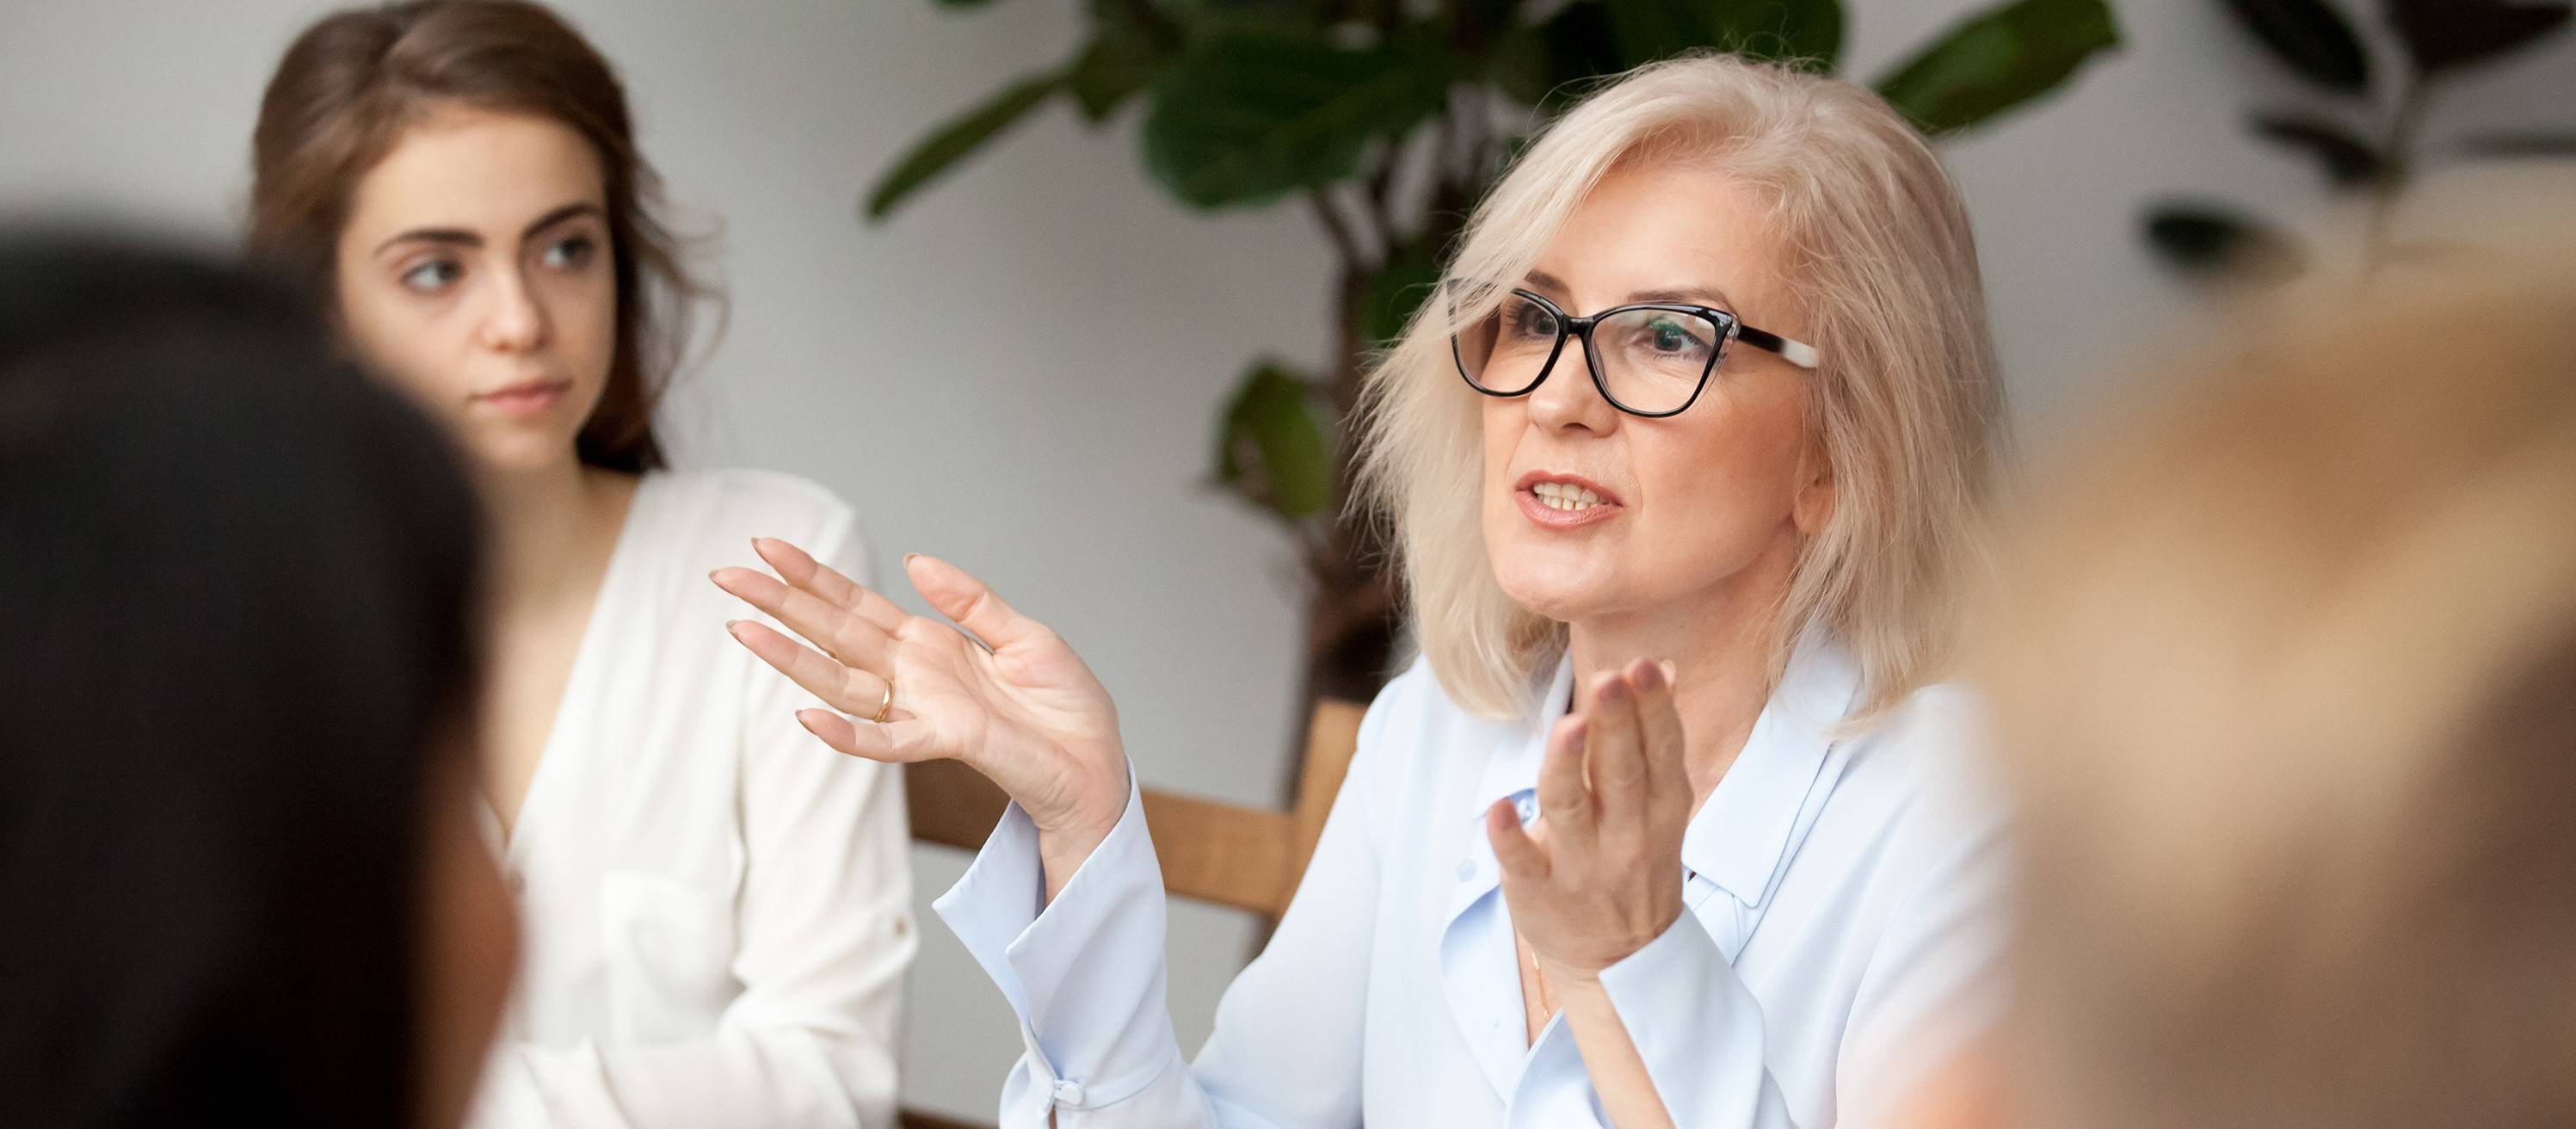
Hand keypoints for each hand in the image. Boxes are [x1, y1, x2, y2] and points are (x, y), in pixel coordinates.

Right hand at [712, 542, 1130, 871]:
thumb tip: (914, 560)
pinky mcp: (944, 740)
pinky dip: (846, 733)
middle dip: (780, 604)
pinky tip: (805, 716)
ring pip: (841, 681)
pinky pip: (885, 740)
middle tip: (725, 576)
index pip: (857, 604)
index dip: (813, 576)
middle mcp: (914, 675)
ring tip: (740, 629)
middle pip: (833, 633)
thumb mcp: (1026, 635)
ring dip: (790, 658)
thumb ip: (971, 600)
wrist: (1098, 763)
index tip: (768, 546)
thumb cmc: (1066, 707)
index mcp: (930, 644)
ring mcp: (922, 709)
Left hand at [1488, 659, 1689, 982]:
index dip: (1653, 709)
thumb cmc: (1634, 864)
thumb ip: (1653, 740)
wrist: (1620, 961)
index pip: (1660, 751)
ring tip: (1569, 727)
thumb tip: (1662, 667)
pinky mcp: (1539, 892)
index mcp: (1659, 808)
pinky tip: (1497, 809)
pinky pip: (1522, 862)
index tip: (1644, 666)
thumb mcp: (1659, 807)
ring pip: (1571, 809)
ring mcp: (1581, 866)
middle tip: (1608, 679)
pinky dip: (1510, 837)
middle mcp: (1625, 835)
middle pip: (1619, 772)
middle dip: (1615, 724)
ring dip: (1568, 767)